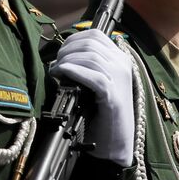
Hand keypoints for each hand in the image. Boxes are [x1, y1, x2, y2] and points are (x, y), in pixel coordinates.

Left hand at [50, 29, 134, 165]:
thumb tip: (65, 55)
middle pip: (91, 43)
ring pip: (90, 56)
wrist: (115, 144)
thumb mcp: (98, 85)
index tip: (61, 52)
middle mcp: (122, 66)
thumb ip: (89, 68)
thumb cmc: (102, 116)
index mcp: (120, 61)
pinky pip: (92, 75)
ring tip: (56, 71)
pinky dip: (73, 71)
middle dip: (68, 49)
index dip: (74, 39)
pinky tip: (62, 73)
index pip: (96, 35)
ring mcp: (119, 80)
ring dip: (67, 60)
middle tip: (56, 64)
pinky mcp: (112, 96)